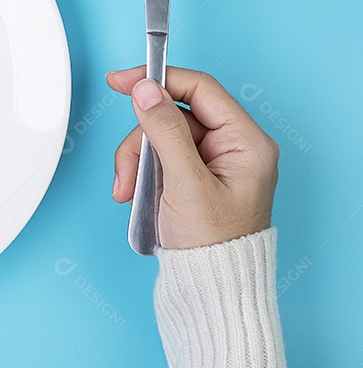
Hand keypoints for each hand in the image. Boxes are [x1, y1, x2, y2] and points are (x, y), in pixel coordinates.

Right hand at [106, 66, 278, 249]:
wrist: (210, 288)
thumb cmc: (211, 243)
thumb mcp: (184, 183)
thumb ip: (164, 130)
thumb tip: (145, 89)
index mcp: (246, 142)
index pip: (199, 89)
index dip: (158, 79)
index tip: (121, 80)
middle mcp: (232, 146)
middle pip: (171, 115)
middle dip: (141, 141)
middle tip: (126, 172)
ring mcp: (211, 162)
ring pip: (159, 136)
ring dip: (135, 161)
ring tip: (128, 192)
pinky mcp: (192, 176)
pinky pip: (158, 157)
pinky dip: (140, 172)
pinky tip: (134, 195)